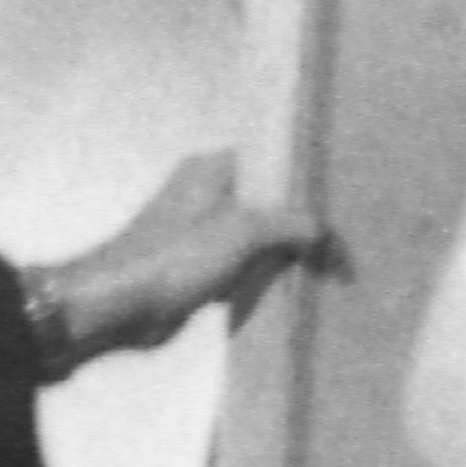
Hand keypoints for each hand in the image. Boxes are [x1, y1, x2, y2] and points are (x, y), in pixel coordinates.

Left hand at [36, 153, 329, 367]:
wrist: (118, 306)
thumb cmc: (172, 257)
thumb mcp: (247, 232)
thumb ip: (297, 227)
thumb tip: (334, 243)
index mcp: (212, 167)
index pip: (275, 159)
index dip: (310, 178)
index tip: (346, 194)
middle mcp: (208, 192)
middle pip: (272, 200)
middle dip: (305, 220)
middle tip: (347, 233)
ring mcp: (204, 232)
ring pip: (262, 237)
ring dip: (289, 253)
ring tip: (333, 260)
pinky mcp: (201, 267)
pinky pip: (248, 266)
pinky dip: (269, 276)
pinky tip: (300, 285)